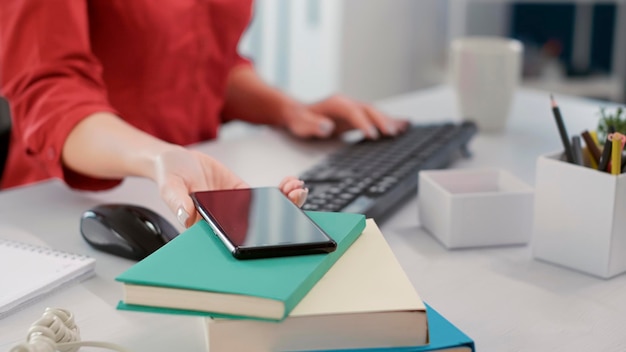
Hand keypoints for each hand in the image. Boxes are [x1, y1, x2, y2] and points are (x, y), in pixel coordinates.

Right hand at [152, 147, 307, 226]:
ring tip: (298, 188)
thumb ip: (176, 199)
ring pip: (267, 211)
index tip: (277, 222)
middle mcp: (227, 221)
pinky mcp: (243, 194)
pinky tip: (290, 182)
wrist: (176, 159)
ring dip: (286, 201)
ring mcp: (237, 208)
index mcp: (209, 226)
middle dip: (282, 212)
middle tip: (297, 197)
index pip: (238, 236)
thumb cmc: (169, 174)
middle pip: (260, 225)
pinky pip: (265, 197)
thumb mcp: (169, 185)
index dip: (260, 234)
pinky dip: (280, 191)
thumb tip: (184, 215)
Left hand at [283, 95, 408, 138]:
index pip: (353, 112)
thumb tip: (327, 126)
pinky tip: (403, 125)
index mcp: (336, 103)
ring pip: (375, 113)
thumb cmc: (299, 120)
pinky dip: (389, 121)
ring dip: (388, 121)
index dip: (364, 123)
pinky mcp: (357, 117)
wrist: (298, 114)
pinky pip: (375, 118)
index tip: (373, 135)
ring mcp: (354, 109)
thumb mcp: (301, 123)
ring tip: (402, 130)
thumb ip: (313, 125)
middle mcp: (348, 104)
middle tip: (392, 133)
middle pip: (369, 110)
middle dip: (381, 120)